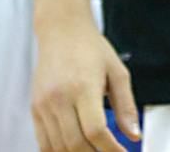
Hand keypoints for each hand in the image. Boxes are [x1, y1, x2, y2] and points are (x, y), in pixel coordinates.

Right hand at [31, 19, 137, 151]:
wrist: (61, 30)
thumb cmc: (90, 48)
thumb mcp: (117, 72)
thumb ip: (126, 106)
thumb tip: (134, 135)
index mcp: (83, 87)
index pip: (95, 131)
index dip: (110, 149)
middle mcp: (60, 98)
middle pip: (76, 144)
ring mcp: (44, 105)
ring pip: (58, 147)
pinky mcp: (35, 109)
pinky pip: (43, 142)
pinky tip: (74, 149)